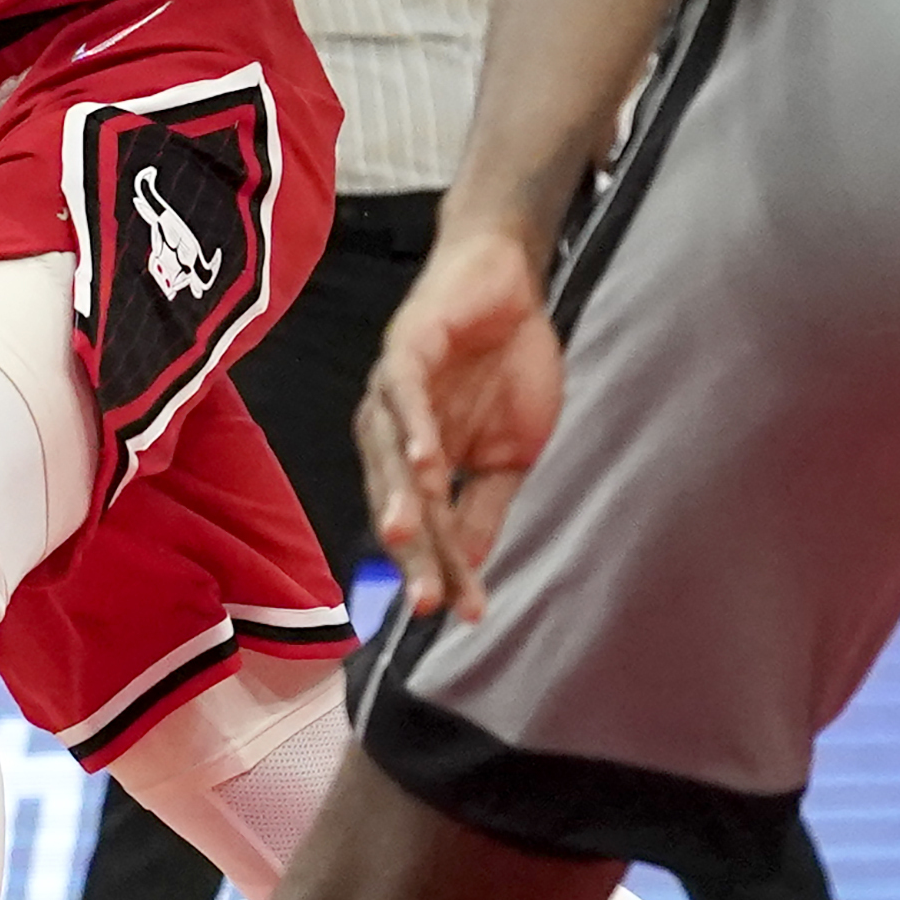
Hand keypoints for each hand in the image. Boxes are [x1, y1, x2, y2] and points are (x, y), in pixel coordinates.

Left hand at [359, 224, 565, 621]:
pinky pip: (404, 395)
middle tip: (424, 600)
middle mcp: (391, 435)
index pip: (428, 529)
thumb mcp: (508, 455)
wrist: (509, 284)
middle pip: (398, 502)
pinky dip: (415, 428)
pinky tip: (429, 462)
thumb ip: (483, 507)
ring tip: (410, 541)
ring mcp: (392, 393)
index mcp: (416, 465)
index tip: (463, 615)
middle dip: (413, 553)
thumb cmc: (506, 367)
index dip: (444, 570)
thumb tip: (469, 569)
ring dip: (401, 498)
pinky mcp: (404, 349)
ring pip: (389, 455)